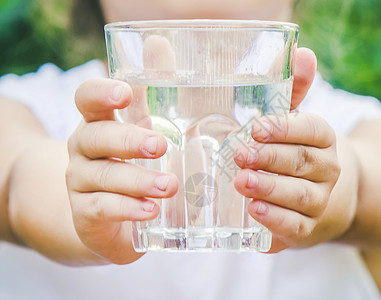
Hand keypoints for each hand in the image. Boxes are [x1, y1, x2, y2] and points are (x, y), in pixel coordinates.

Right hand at [66, 78, 177, 263]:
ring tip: (169, 186)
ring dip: (137, 180)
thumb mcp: (141, 125)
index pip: (87, 99)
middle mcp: (83, 148)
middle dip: (128, 140)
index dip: (102, 93)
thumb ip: (149, 89)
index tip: (123, 93)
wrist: (110, 215)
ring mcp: (79, 181)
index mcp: (98, 121)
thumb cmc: (130, 162)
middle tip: (160, 146)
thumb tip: (157, 42)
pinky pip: (101, 209)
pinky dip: (127, 209)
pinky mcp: (85, 214)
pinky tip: (151, 210)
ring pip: (102, 175)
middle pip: (95, 137)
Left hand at [233, 48, 357, 252]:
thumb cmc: (296, 152)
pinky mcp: (306, 228)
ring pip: (300, 195)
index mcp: (324, 139)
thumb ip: (293, 89)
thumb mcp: (293, 121)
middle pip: (302, 162)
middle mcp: (327, 170)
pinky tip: (255, 211)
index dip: (286, 128)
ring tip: (243, 182)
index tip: (256, 127)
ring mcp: (320, 201)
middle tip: (240, 154)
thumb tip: (301, 51)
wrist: (323, 196)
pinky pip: (296, 226)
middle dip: (270, 158)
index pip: (312, 129)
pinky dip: (276, 220)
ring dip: (271, 188)